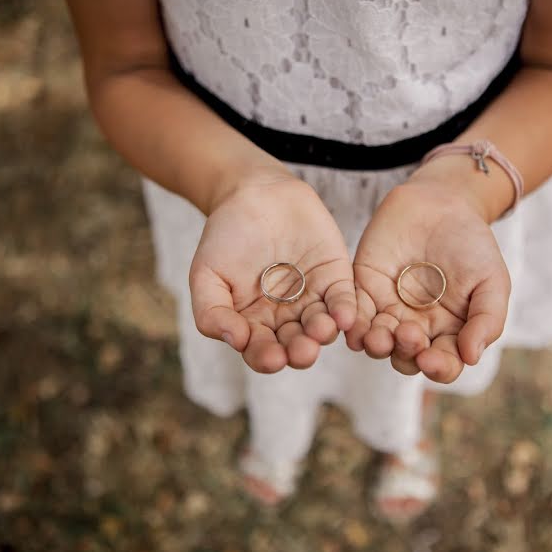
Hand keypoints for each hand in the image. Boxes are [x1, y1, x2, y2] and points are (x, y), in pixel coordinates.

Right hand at [189, 168, 355, 372]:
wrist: (252, 193)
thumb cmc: (225, 236)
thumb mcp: (206, 274)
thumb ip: (213, 312)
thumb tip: (235, 341)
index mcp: (254, 324)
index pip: (262, 351)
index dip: (267, 358)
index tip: (271, 358)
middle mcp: (286, 318)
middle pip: (296, 344)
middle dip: (300, 351)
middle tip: (302, 351)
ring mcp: (312, 298)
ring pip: (322, 326)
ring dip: (323, 333)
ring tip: (320, 330)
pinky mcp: (335, 277)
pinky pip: (343, 299)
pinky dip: (345, 309)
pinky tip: (343, 317)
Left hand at [347, 164, 510, 382]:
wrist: (442, 202)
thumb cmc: (472, 244)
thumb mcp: (492, 280)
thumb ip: (487, 319)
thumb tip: (471, 357)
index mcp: (449, 333)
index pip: (443, 364)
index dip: (438, 368)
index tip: (432, 360)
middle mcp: (416, 328)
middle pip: (406, 358)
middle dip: (406, 353)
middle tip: (408, 335)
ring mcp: (388, 311)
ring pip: (377, 342)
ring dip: (376, 345)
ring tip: (379, 337)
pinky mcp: (363, 291)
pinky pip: (353, 315)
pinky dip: (352, 325)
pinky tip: (353, 326)